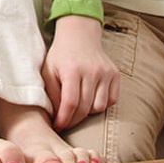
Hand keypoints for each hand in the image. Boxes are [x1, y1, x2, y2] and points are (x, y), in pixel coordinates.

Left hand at [41, 15, 120, 131]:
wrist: (79, 35)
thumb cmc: (61, 56)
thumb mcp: (48, 71)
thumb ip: (51, 93)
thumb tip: (55, 117)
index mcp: (72, 70)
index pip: (70, 103)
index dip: (64, 119)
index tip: (57, 126)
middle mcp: (92, 71)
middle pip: (85, 108)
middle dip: (73, 120)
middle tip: (65, 122)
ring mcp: (105, 72)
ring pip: (99, 107)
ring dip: (88, 112)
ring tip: (77, 107)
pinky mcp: (115, 74)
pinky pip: (111, 100)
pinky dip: (101, 104)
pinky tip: (90, 99)